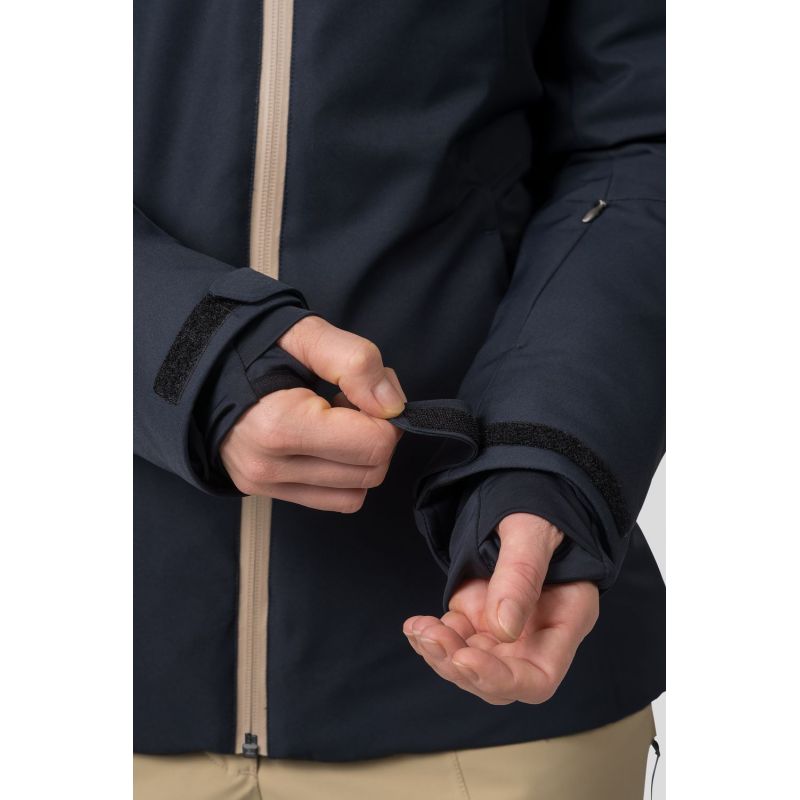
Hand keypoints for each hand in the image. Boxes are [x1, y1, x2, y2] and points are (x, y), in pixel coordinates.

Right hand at [220, 316, 405, 510]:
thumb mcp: (303, 334)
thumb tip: (393, 405)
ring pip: (358, 491)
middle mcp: (271, 467)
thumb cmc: (249, 346)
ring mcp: (268, 486)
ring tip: (337, 419)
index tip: (364, 388)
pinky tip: (327, 441)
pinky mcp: (270, 494)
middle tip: (353, 399)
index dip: (386, 413)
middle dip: (378, 433)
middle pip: (371, 470)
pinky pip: (336, 500)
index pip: (373, 444)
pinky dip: (347, 473)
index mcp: (279, 426)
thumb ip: (354, 361)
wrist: (196, 368)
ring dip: (362, 455)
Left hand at [403, 513, 598, 703]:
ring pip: (472, 666)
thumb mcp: (531, 531)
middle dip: (460, 666)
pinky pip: (456, 644)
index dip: (502, 679)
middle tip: (430, 636)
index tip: (465, 658)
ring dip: (441, 654)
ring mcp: (508, 629)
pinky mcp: (480, 618)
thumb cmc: (538, 507)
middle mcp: (538, 634)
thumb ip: (520, 575)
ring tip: (418, 628)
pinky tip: (416, 625)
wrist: (520, 492)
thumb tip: (503, 630)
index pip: (540, 676)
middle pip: (501, 680)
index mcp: (567, 617)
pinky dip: (432, 640)